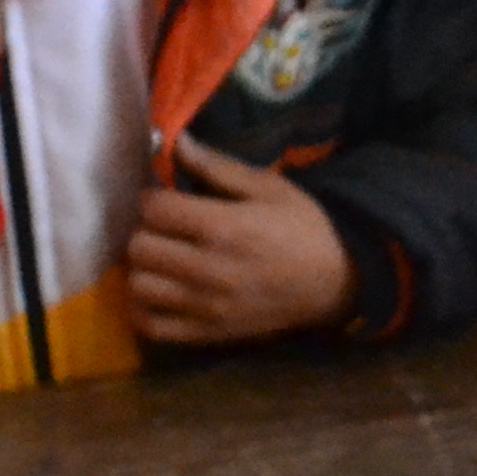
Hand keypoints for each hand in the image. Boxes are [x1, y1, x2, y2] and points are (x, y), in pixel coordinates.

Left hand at [128, 135, 356, 346]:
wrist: (337, 282)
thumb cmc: (303, 227)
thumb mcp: (267, 187)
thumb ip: (216, 167)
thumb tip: (175, 142)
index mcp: (223, 227)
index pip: (153, 209)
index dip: (154, 198)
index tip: (167, 199)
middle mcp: (207, 269)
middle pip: (139, 247)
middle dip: (146, 231)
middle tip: (164, 230)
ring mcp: (205, 306)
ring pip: (139, 286)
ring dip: (145, 269)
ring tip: (162, 261)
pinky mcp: (208, 333)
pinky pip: (153, 326)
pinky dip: (147, 308)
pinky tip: (163, 292)